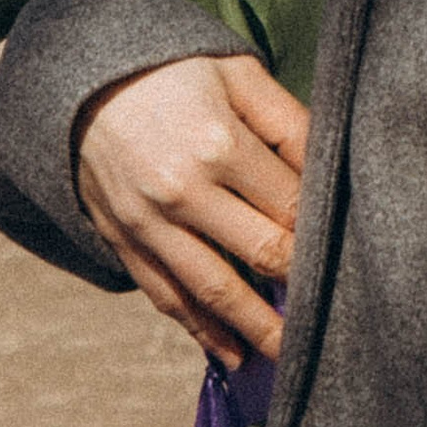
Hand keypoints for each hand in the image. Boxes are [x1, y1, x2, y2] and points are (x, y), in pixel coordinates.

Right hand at [73, 52, 307, 370]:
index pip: (290, 206)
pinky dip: (201, 331)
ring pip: (214, 291)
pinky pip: (167, 296)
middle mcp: (183, 191)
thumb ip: (288, 120)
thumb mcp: (236, 73)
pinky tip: (232, 354)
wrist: (79, 83)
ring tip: (293, 355)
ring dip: (258, 328)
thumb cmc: (172, 71)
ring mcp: (150, 223)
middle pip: (261, 253)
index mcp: (219, 143)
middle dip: (302, 286)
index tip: (346, 255)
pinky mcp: (125, 241)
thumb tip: (330, 171)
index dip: (321, 234)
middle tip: (338, 312)